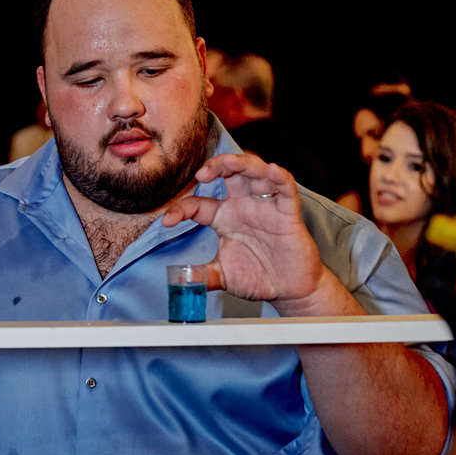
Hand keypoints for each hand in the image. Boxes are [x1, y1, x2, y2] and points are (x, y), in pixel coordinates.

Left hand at [161, 153, 325, 305]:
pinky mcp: (288, 214)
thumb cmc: (258, 277)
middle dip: (216, 166)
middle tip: (202, 175)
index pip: (198, 204)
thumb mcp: (222, 275)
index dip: (181, 209)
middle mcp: (244, 207)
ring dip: (243, 163)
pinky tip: (272, 170)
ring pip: (256, 173)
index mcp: (224, 218)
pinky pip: (286, 189)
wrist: (288, 290)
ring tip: (230, 164)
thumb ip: (201, 275)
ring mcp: (266, 207)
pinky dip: (280, 177)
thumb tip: (178, 279)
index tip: (167, 221)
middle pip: (229, 173)